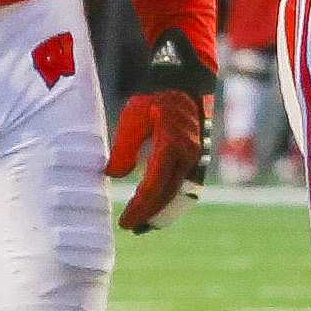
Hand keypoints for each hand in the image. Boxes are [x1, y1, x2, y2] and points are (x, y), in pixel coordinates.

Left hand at [108, 29, 214, 232]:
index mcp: (171, 146)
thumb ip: (123, 148)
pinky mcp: (197, 158)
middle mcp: (188, 156)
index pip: (153, 187)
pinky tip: (159, 208)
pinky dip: (173, 201)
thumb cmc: (154, 98)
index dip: (139, 208)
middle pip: (167, 195)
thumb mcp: (132, 118)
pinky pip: (186, 187)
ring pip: (180, 194)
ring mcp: (196, 158)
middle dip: (149, 215)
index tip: (125, 222)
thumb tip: (114, 175)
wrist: (183, 83)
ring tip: (146, 225)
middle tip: (131, 227)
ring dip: (163, 212)